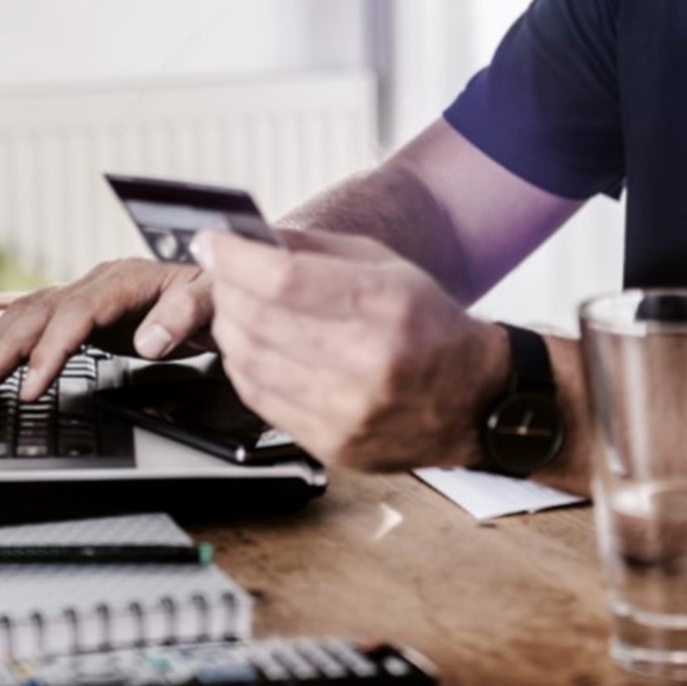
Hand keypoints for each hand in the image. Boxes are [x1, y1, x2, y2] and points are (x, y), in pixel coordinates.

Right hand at [0, 258, 214, 400]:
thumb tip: (149, 342)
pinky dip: (11, 339)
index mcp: (126, 279)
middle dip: (5, 348)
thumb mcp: (214, 301)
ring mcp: (89, 294)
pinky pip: (40, 320)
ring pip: (32, 313)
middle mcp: (99, 282)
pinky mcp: (86, 311)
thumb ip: (184, 316)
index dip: (51, 349)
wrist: (223, 281)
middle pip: (42, 311)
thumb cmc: (219, 291)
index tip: (32, 385)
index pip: (77, 313)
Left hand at [198, 227, 509, 470]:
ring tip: (240, 310)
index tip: (211, 242)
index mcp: (385, 305)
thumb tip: (247, 240)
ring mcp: (348, 410)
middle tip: (224, 274)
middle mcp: (368, 361)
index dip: (234, 258)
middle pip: (258, 320)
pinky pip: (260, 400)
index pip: (283, 279)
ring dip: (230, 329)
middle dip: (227, 289)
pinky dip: (245, 368)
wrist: (474, 400)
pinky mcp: (333, 445)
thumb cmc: (429, 325)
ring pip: (250, 362)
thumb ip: (314, 251)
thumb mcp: (386, 267)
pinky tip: (255, 350)